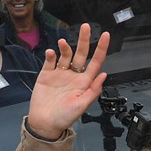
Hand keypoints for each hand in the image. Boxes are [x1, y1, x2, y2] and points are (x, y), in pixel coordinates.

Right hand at [27, 23, 109, 138]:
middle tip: (86, 27)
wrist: (44, 123)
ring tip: (62, 43)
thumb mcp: (82, 105)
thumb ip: (93, 90)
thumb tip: (104, 75)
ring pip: (65, 55)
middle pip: (81, 53)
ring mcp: (60, 74)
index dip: (101, 49)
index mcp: (84, 82)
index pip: (95, 62)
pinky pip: (50, 61)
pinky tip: (51, 53)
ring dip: (65, 47)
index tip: (106, 36)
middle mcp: (73, 75)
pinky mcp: (46, 74)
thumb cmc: (64, 117)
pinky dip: (51, 55)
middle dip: (84, 40)